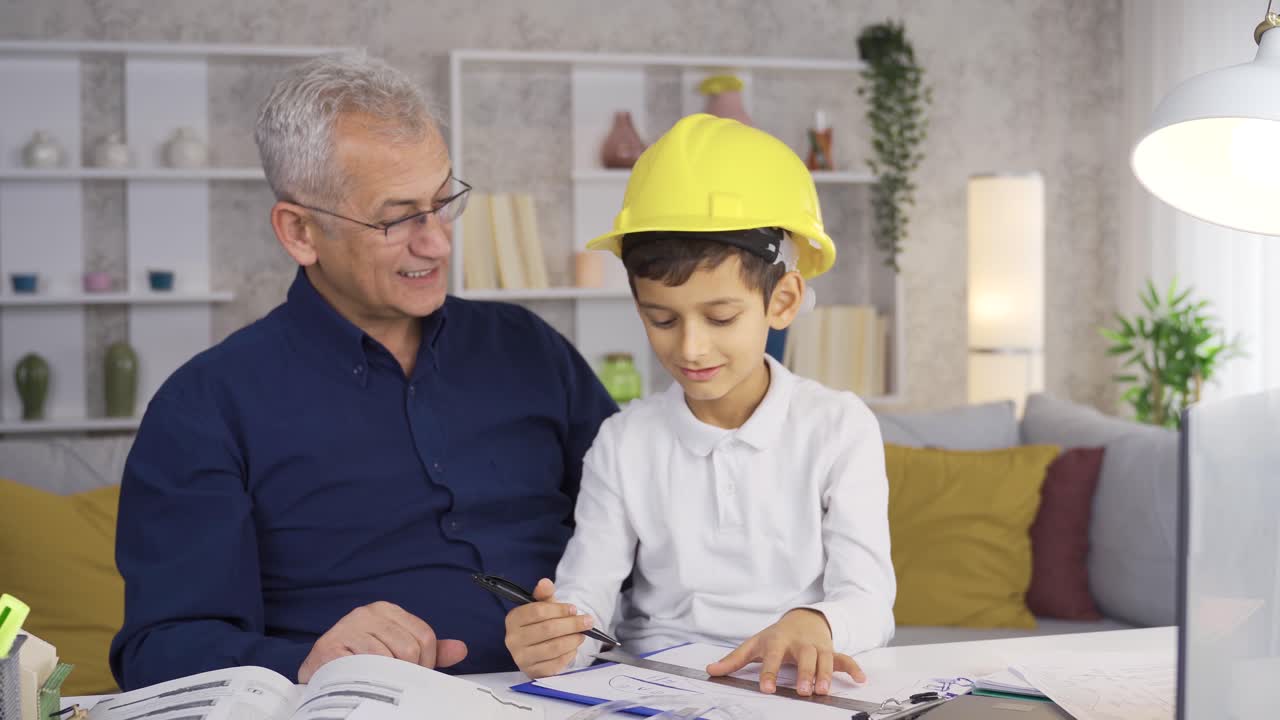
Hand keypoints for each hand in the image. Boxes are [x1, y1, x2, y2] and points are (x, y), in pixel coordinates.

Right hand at [298, 601, 467, 682]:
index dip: (426, 662)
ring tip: (378, 681)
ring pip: (390, 658)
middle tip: (395, 682)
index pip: (425, 635)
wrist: (317, 673)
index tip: (415, 674)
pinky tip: (365, 680)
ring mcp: (348, 627)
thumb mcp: (395, 650)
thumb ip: (427, 649)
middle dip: (408, 672)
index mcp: (386, 610)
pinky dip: (370, 678)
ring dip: (389, 677)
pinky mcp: (331, 646)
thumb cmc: (358, 660)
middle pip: (410, 648)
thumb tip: (460, 649)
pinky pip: (366, 665)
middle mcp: (368, 613)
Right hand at [504, 578, 591, 677]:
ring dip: (573, 640)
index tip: (574, 609)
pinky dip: (569, 655)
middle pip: (548, 629)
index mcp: (513, 619)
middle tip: (587, 621)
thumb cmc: (540, 623)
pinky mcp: (532, 672)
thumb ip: (544, 594)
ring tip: (582, 635)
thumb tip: (545, 582)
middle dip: (572, 624)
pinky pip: (555, 664)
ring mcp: (521, 658)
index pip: (537, 611)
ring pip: (553, 647)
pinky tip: (573, 648)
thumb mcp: (542, 605)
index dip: (559, 609)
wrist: (536, 646)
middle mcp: (513, 639)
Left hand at [706, 608, 866, 695]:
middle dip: (804, 673)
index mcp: (778, 641)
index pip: (772, 656)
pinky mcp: (831, 650)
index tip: (766, 688)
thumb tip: (710, 669)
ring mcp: (817, 646)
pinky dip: (853, 667)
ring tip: (824, 690)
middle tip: (803, 690)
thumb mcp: (754, 644)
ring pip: (824, 659)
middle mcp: (799, 643)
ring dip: (825, 674)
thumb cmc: (776, 635)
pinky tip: (860, 679)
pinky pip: (844, 658)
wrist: (802, 617)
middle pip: (803, 657)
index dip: (769, 672)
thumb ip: (734, 660)